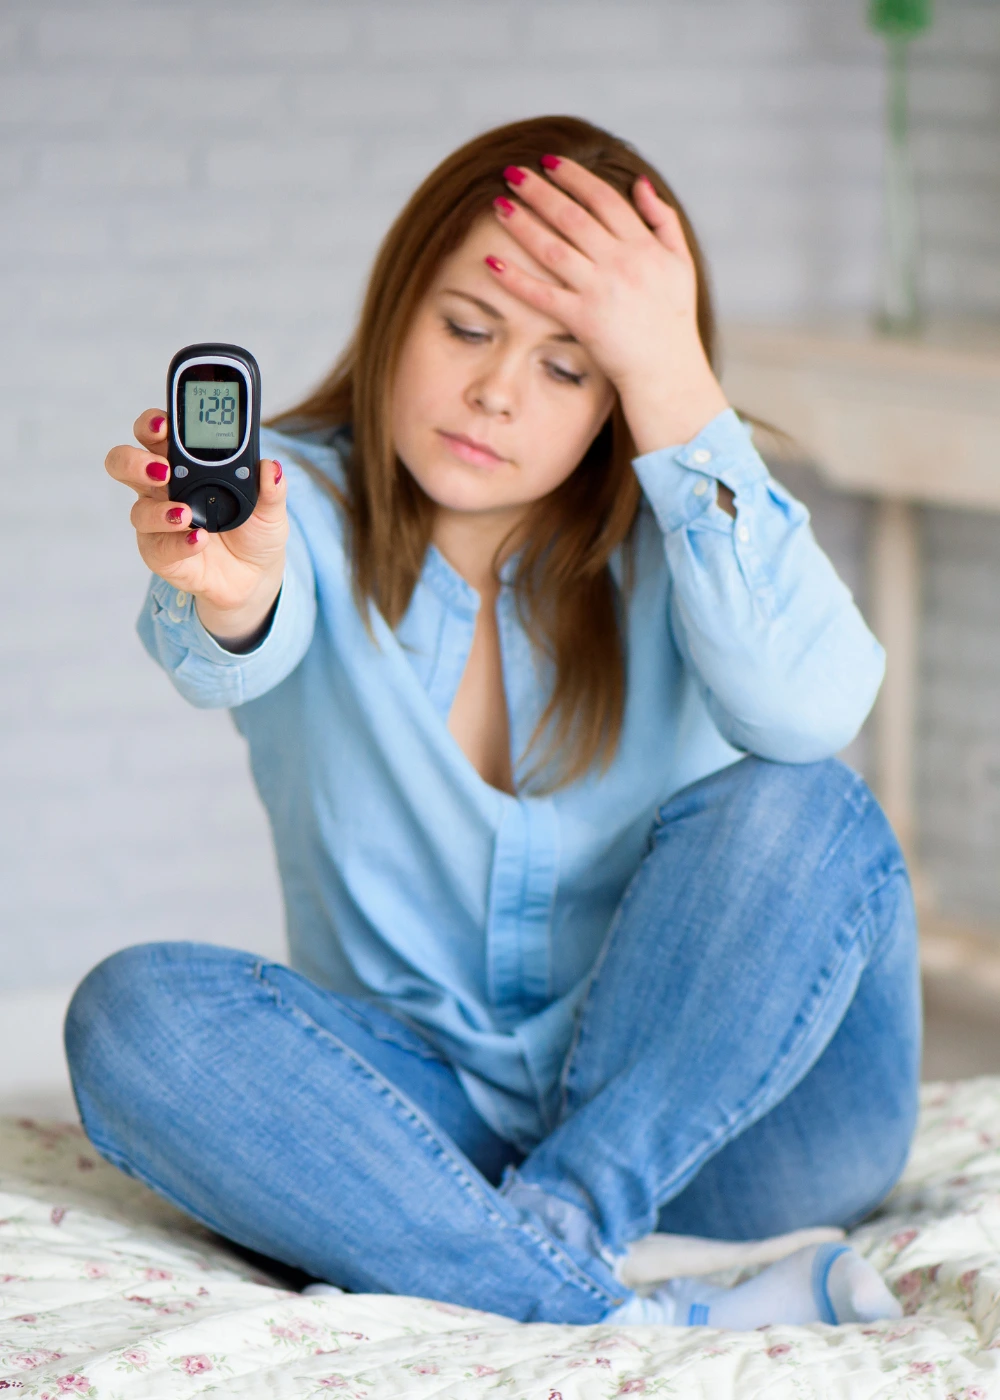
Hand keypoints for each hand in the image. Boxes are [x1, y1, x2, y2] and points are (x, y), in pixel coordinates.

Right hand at [105, 409, 287, 642]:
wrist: (254, 575)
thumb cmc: (254, 531)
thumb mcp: (271, 508)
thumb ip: (272, 488)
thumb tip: (272, 467)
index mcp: (183, 464)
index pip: (155, 434)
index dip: (152, 424)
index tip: (163, 424)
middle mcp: (162, 489)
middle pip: (125, 464)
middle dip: (135, 461)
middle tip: (162, 469)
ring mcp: (158, 522)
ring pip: (138, 510)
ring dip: (159, 511)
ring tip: (185, 514)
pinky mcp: (161, 554)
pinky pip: (159, 548)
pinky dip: (178, 544)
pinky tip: (199, 540)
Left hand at [487, 157, 729, 451]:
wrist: (666, 371)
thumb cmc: (673, 317)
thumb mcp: (680, 262)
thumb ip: (664, 219)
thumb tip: (641, 182)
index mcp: (643, 245)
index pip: (604, 199)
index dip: (575, 177)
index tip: (550, 161)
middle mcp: (620, 263)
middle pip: (572, 217)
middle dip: (540, 191)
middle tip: (512, 172)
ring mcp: (599, 291)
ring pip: (553, 248)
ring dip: (523, 223)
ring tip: (499, 205)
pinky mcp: (582, 321)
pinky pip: (542, 295)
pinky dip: (515, 278)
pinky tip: (492, 262)